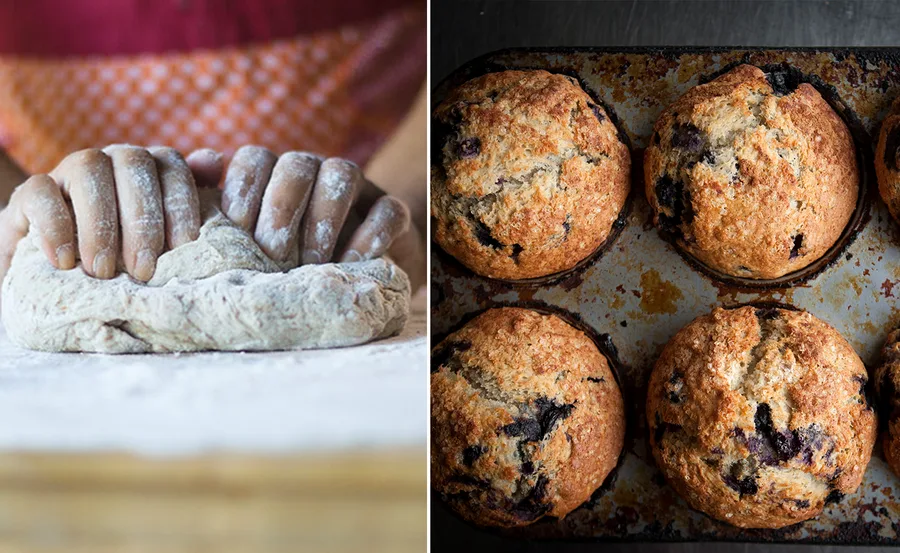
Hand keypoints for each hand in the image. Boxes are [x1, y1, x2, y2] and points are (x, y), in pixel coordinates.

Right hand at [0, 145, 205, 282]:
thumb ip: (192, 202)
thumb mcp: (164, 239)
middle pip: (134, 164)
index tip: (184, 245)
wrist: (60, 275)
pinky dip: (56, 226)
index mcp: (150, 168)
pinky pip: (41, 192)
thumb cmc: (127, 257)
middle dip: (143, 219)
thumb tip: (215, 161)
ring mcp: (69, 171)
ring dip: (99, 224)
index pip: (173, 166)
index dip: (181, 202)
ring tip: (103, 271)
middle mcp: (113, 159)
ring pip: (88, 169)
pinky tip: (64, 261)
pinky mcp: (30, 191)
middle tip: (143, 269)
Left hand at [198, 145, 410, 266]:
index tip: (237, 229)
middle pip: (296, 164)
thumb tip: (196, 166)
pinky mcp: (393, 210)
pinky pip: (387, 208)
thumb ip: (223, 214)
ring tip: (312, 263)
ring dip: (323, 218)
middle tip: (273, 252)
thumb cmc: (290, 260)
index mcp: (274, 175)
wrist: (358, 272)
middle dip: (280, 207)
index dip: (243, 188)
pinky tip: (352, 262)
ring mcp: (357, 189)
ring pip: (341, 173)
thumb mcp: (253, 243)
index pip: (254, 159)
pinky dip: (371, 233)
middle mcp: (314, 172)